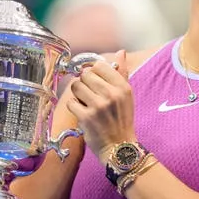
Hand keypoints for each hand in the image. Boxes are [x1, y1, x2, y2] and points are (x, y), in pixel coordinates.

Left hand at [66, 50, 134, 164]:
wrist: (120, 147)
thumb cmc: (122, 119)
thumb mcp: (127, 95)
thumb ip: (122, 72)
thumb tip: (121, 52)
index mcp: (122, 86)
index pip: (99, 65)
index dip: (93, 72)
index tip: (94, 81)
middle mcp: (111, 94)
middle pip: (85, 74)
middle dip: (84, 83)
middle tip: (89, 94)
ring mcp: (98, 106)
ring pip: (76, 86)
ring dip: (77, 94)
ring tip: (85, 102)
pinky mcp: (86, 117)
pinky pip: (71, 102)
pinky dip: (74, 107)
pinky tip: (82, 113)